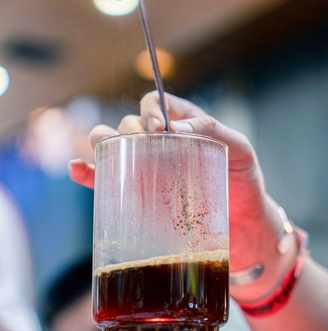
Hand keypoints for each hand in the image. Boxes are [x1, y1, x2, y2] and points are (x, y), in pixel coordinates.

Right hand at [69, 91, 281, 271]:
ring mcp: (148, 170)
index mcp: (183, 125)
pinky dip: (89, 173)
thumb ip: (215, 131)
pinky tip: (81, 170)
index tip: (159, 129)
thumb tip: (178, 128)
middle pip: (130, 124)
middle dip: (128, 129)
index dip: (150, 109)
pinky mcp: (140, 196)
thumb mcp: (241, 150)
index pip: (154, 103)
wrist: (245, 227)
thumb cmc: (245, 182)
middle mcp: (161, 144)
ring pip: (113, 147)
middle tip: (143, 147)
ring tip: (104, 149)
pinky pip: (107, 181)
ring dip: (101, 142)